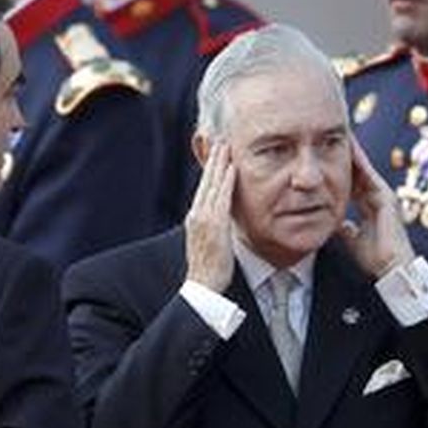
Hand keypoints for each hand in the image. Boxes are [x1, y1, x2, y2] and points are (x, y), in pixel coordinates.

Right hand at [185, 139, 236, 292]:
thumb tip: (222, 224)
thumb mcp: (210, 245)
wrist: (203, 287)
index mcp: (195, 219)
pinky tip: (232, 167)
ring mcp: (204, 219)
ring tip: (225, 145)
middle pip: (205, 181)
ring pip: (211, 185)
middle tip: (219, 139)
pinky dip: (225, 181)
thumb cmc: (209, 271)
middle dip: (212, 160)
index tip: (216, 154)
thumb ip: (215, 230)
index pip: (203, 188)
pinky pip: (221, 198)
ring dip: (219, 164)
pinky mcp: (214, 224)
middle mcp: (196, 215)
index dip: (210, 170)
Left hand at [338, 137, 413, 278]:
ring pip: (364, 168)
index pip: (353, 182)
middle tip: (330, 137)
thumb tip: (335, 222)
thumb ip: (345, 229)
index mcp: (371, 206)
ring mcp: (384, 196)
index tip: (326, 156)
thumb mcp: (352, 240)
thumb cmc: (376, 259)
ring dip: (353, 152)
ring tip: (341, 135)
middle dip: (346, 155)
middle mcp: (379, 197)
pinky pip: (370, 174)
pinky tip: (349, 147)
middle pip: (359, 170)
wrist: (393, 268)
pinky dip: (359, 161)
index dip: (340, 169)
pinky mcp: (386, 197)